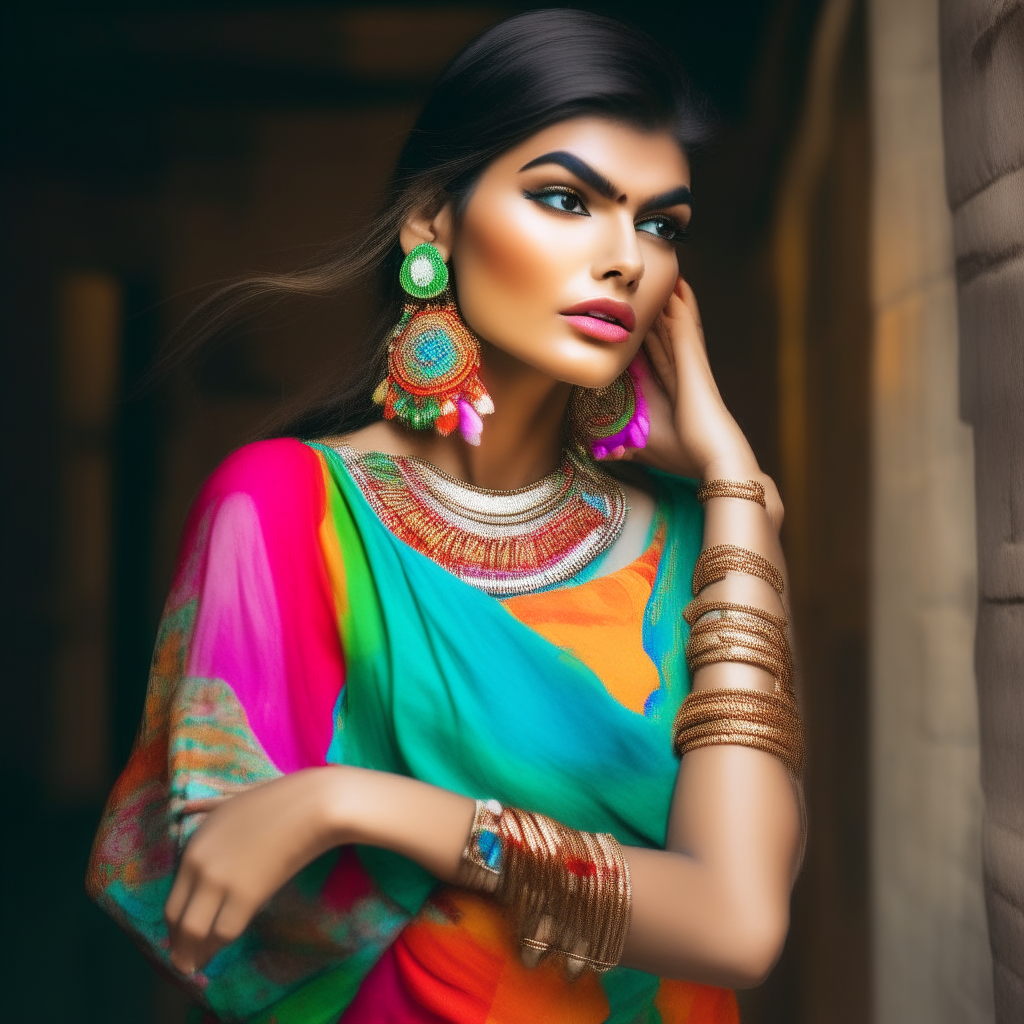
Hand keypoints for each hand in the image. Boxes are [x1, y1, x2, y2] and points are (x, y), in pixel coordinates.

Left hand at [164, 768, 341, 973]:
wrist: (310, 806)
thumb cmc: (276, 801)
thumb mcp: (230, 801)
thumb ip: (204, 806)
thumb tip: (188, 806)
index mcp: (194, 846)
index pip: (172, 900)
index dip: (174, 925)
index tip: (179, 937)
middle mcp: (200, 866)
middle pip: (178, 920)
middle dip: (179, 945)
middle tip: (186, 959)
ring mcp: (221, 881)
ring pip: (195, 932)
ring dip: (196, 953)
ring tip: (198, 964)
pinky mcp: (247, 895)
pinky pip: (224, 932)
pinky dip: (218, 946)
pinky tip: (218, 951)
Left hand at [626, 277, 759, 481]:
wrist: (713, 460)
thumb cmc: (683, 454)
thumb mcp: (642, 447)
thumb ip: (622, 447)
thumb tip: (604, 452)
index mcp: (670, 387)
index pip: (655, 351)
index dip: (648, 331)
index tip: (638, 312)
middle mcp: (682, 371)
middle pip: (666, 331)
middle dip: (658, 308)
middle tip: (650, 281)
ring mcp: (690, 365)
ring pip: (677, 324)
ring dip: (672, 299)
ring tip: (668, 271)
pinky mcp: (695, 364)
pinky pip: (686, 329)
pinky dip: (683, 307)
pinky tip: (679, 286)